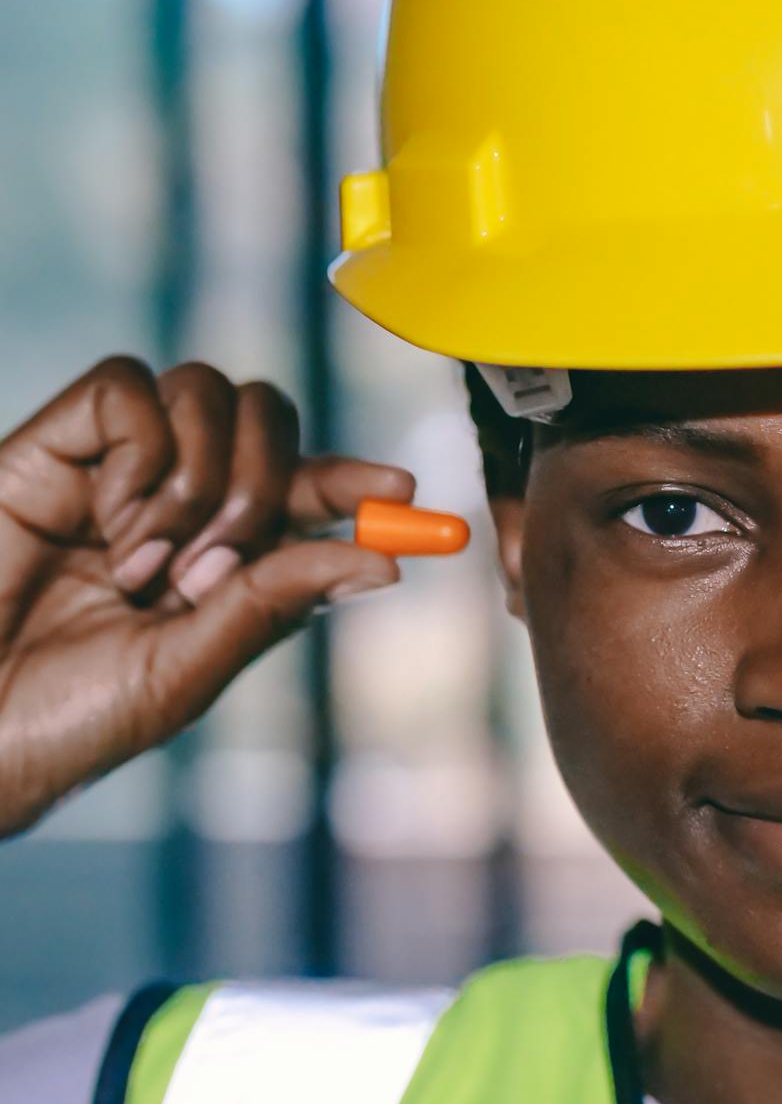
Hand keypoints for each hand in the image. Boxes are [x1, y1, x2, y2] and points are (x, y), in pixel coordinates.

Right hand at [0, 357, 411, 837]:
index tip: (401, 488)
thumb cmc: (70, 715)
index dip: (355, 478)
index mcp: (226, 554)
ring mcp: (121, 467)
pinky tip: (103, 521)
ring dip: (197, 481)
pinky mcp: (58, 443)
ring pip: (207, 392)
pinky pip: (129, 388)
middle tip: (210, 572)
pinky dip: (136, 452)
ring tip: (143, 564)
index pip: (309, 487)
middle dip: (264, 487)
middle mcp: (184, 498)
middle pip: (269, 419)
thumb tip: (382, 564)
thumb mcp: (189, 666)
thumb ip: (275, 601)